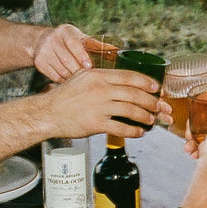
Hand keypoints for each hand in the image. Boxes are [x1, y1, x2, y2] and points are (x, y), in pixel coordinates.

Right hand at [32, 24, 93, 81]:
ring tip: (82, 82)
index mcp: (65, 31)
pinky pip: (54, 76)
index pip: (73, 43)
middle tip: (89, 79)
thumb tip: (113, 50)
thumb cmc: (68, 41)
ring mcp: (43, 51)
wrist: (41, 41)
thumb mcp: (78, 37)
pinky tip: (71, 82)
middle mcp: (52, 39)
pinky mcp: (39, 62)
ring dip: (73, 78)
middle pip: (66, 59)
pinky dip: (64, 81)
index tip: (89, 66)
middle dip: (79, 70)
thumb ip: (93, 44)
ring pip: (61, 70)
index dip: (81, 55)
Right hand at [40, 69, 161, 139]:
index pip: (129, 77)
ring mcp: (98, 106)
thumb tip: (120, 80)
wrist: (48, 113)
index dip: (146, 83)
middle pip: (134, 94)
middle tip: (158, 107)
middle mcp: (100, 89)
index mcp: (98, 75)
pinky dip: (133, 131)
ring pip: (131, 110)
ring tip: (150, 120)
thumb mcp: (82, 77)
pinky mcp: (96, 123)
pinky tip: (138, 132)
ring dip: (145, 116)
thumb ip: (101, 77)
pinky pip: (121, 128)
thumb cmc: (64, 96)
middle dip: (151, 101)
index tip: (156, 88)